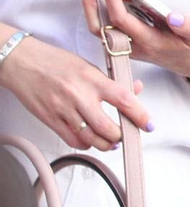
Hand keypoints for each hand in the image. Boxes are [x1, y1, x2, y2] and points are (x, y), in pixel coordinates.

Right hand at [0, 33, 149, 151]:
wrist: (24, 63)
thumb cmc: (57, 62)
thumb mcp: (89, 66)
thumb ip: (111, 81)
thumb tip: (136, 90)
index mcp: (93, 79)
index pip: (124, 99)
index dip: (139, 115)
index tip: (148, 125)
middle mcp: (79, 96)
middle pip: (107, 127)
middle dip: (120, 136)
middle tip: (127, 135)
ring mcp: (63, 110)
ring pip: (90, 138)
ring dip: (105, 144)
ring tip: (112, 142)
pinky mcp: (50, 120)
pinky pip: (72, 139)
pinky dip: (85, 144)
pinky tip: (90, 140)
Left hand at [80, 0, 189, 84]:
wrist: (188, 61)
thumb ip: (189, 26)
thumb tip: (174, 17)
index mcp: (147, 42)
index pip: (120, 19)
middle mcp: (130, 46)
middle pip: (98, 24)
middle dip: (92, 0)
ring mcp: (124, 44)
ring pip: (99, 24)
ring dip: (97, 1)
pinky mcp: (123, 40)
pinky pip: (106, 23)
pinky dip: (104, 5)